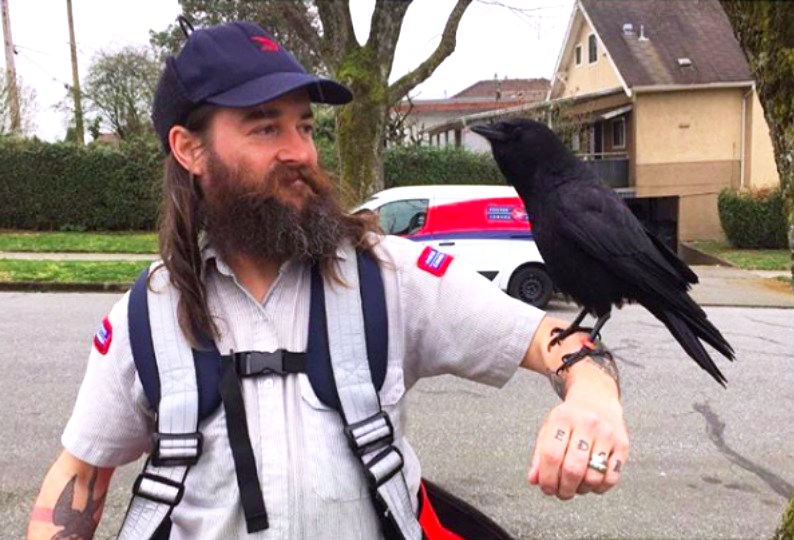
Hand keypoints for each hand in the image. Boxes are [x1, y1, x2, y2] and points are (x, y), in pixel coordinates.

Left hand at [527, 374, 628, 499]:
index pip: (551, 455)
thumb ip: (540, 455)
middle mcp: (586, 424)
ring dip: (582, 490)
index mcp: (563, 419)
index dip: (547, 478)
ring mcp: (607, 434)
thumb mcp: (549, 429)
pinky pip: (611, 477)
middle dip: (565, 489)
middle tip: (562, 493)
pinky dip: (599, 487)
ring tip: (576, 486)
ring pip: (593, 476)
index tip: (547, 489)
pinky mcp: (622, 445)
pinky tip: (592, 483)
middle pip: (573, 468)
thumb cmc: (570, 418)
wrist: (596, 399)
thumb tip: (534, 480)